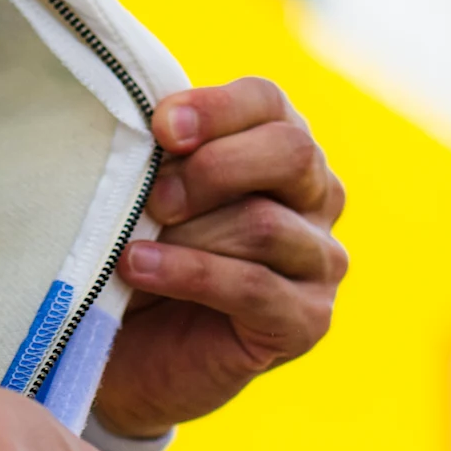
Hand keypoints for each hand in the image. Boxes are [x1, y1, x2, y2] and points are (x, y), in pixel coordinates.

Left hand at [89, 78, 348, 438]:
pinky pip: (254, 287)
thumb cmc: (144, 249)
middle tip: (155, 198)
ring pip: (265, 225)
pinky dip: (188, 273)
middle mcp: (318, 196)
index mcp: (282, 146)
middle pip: (290, 152)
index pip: (268, 102)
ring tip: (128, 248)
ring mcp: (321, 260)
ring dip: (189, 233)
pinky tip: (140, 270)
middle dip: (213, 169)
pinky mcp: (308, 320)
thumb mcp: (150, 190)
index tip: (161, 127)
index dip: (215, 108)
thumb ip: (166, 153)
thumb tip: (158, 122)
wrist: (132, 349)